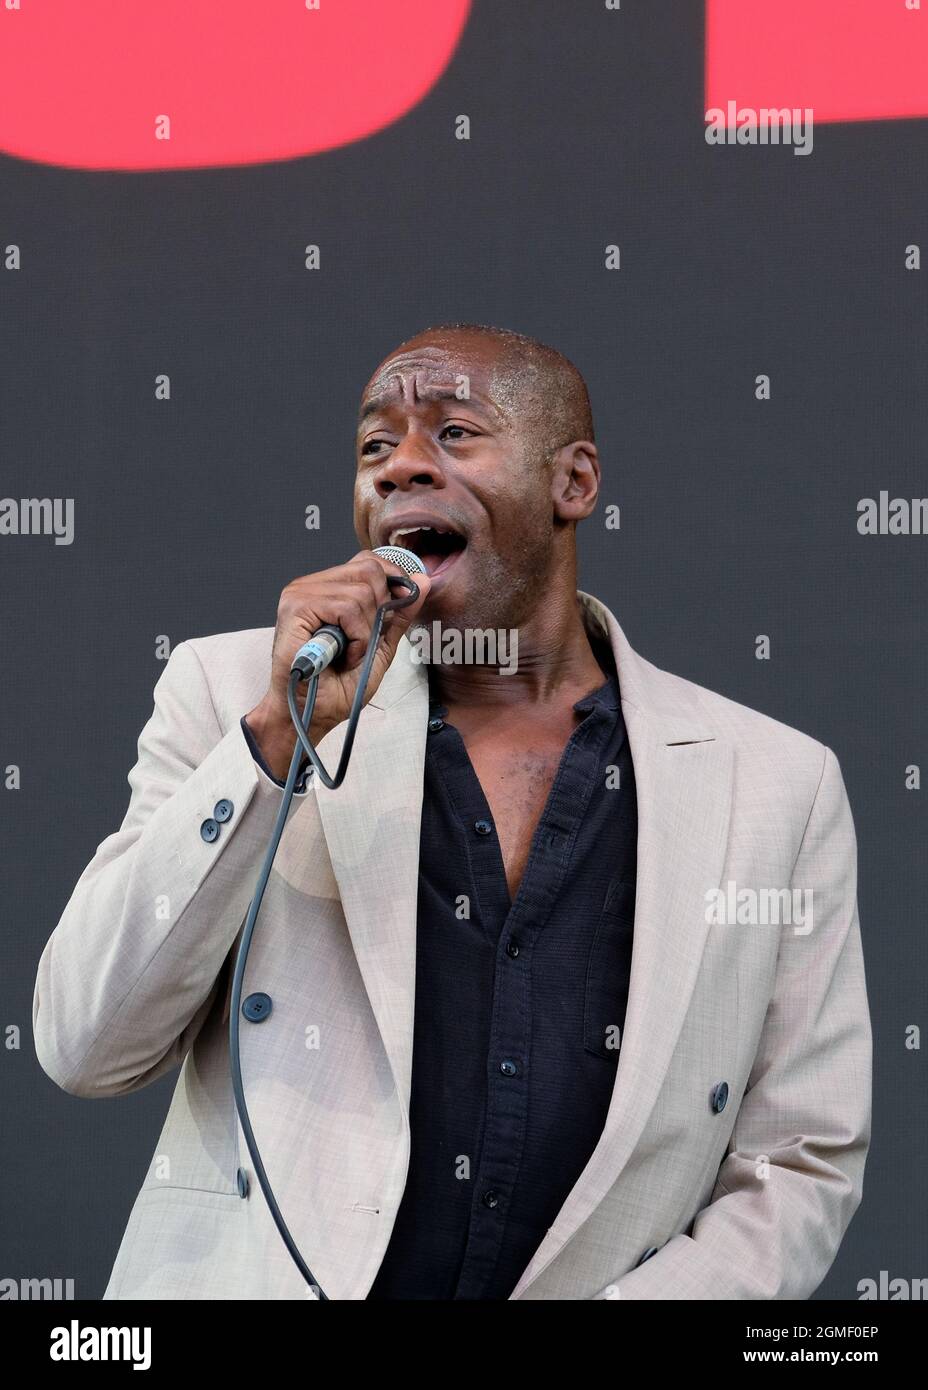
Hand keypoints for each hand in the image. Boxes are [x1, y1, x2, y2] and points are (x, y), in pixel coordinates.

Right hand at [244, 550, 430, 778]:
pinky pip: (346, 608)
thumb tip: (423, 579)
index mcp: (329, 588)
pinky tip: (343, 656)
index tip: (395, 610)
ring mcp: (300, 593)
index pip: (369, 561)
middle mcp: (312, 585)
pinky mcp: (295, 608)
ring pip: (361, 592)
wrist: (315, 714)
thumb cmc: (339, 685)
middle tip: (364, 641)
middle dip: (379, 611)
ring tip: (349, 654)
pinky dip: (355, 637)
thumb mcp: (381, 645)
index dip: (392, 580)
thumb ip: (399, 613)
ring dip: (366, 632)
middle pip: (369, 570)